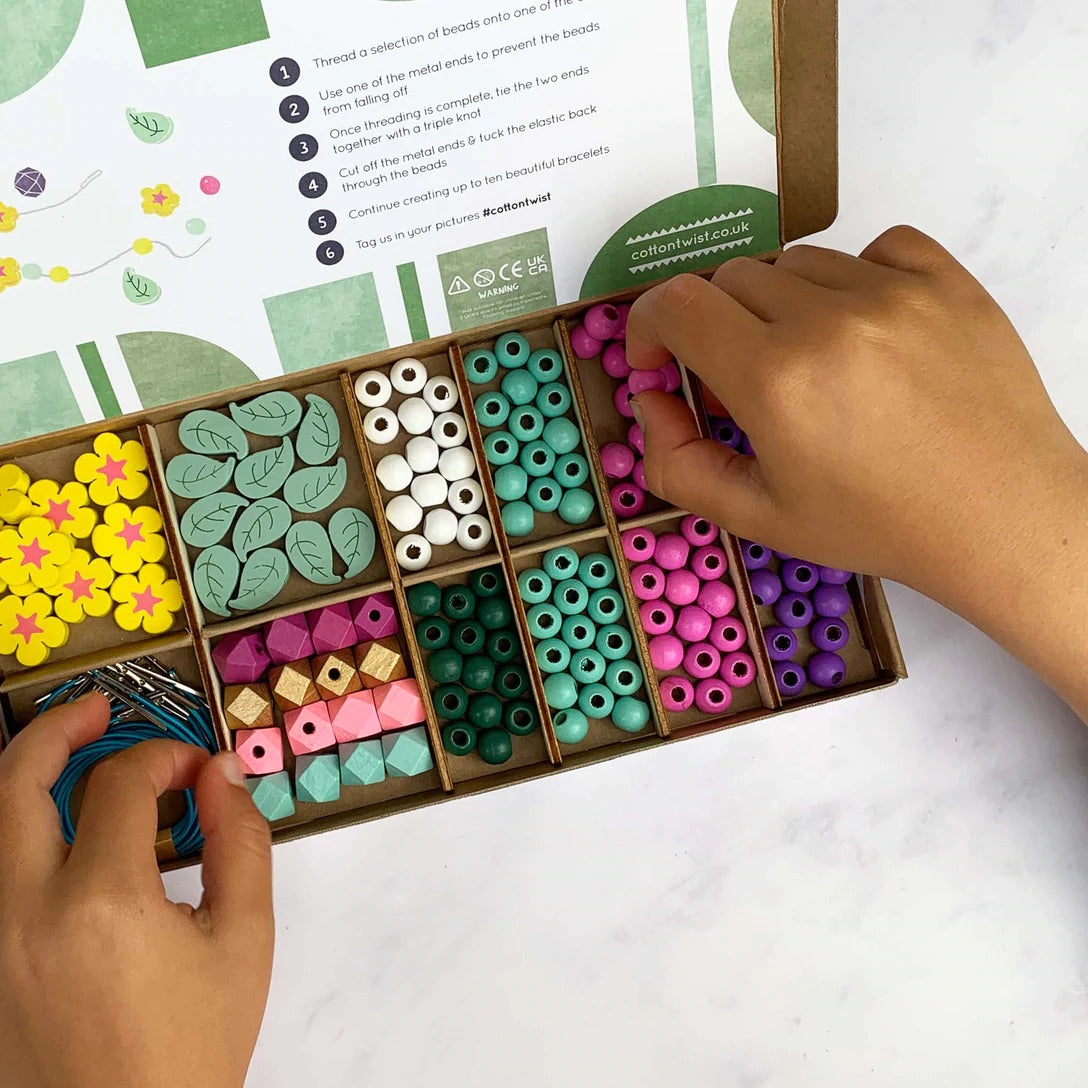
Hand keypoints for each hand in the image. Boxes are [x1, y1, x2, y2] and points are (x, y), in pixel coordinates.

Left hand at [0, 693, 273, 1087]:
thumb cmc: (190, 1049)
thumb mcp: (244, 941)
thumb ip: (240, 842)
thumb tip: (222, 775)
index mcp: (101, 904)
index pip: (119, 784)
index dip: (163, 757)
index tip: (194, 769)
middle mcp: (23, 914)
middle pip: (15, 781)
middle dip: (60, 728)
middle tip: (98, 708)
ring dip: (26, 775)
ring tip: (69, 755)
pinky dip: (19, 834)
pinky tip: (57, 833)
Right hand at [626, 227, 1087, 716]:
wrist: (1000, 516)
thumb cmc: (879, 524)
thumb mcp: (757, 517)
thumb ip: (676, 462)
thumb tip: (652, 398)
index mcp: (774, 380)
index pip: (675, 303)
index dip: (648, 327)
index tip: (661, 361)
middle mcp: (828, 320)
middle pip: (729, 279)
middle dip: (715, 327)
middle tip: (742, 382)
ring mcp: (892, 292)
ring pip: (796, 262)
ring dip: (781, 305)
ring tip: (811, 364)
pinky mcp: (944, 279)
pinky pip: (872, 247)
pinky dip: (853, 280)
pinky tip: (863, 332)